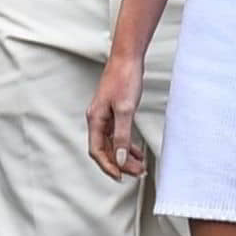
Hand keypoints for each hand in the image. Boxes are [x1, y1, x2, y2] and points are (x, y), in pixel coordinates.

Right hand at [87, 52, 146, 180]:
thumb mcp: (125, 110)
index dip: (108, 166)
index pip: (97, 151)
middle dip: (120, 164)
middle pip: (105, 150)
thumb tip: (121, 160)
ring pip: (113, 144)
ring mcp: (105, 116)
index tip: (121, 177)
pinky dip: (127, 145)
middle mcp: (97, 120)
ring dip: (125, 156)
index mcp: (95, 120)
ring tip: (140, 166)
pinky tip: (137, 152)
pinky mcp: (114, 112)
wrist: (127, 58)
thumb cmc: (124, 79)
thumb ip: (123, 136)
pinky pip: (118, 135)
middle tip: (138, 173)